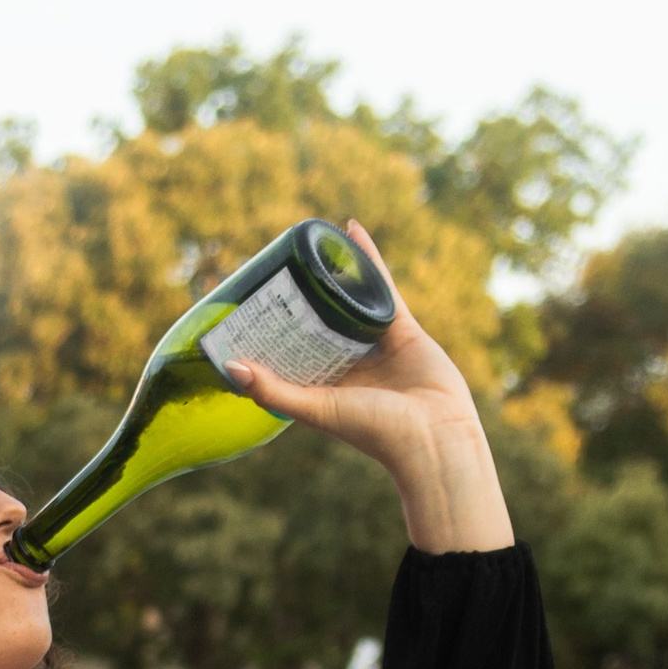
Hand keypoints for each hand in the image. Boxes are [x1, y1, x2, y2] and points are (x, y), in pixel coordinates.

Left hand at [219, 223, 511, 551]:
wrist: (437, 437)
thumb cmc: (376, 433)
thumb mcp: (318, 409)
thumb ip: (274, 391)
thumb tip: (230, 366)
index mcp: (323, 385)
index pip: (290, 350)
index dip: (271, 328)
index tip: (247, 303)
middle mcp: (347, 364)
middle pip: (318, 320)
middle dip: (300, 295)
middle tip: (274, 264)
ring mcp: (375, 344)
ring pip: (348, 301)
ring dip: (332, 273)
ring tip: (309, 245)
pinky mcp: (403, 328)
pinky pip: (381, 286)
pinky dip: (368, 258)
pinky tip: (350, 231)